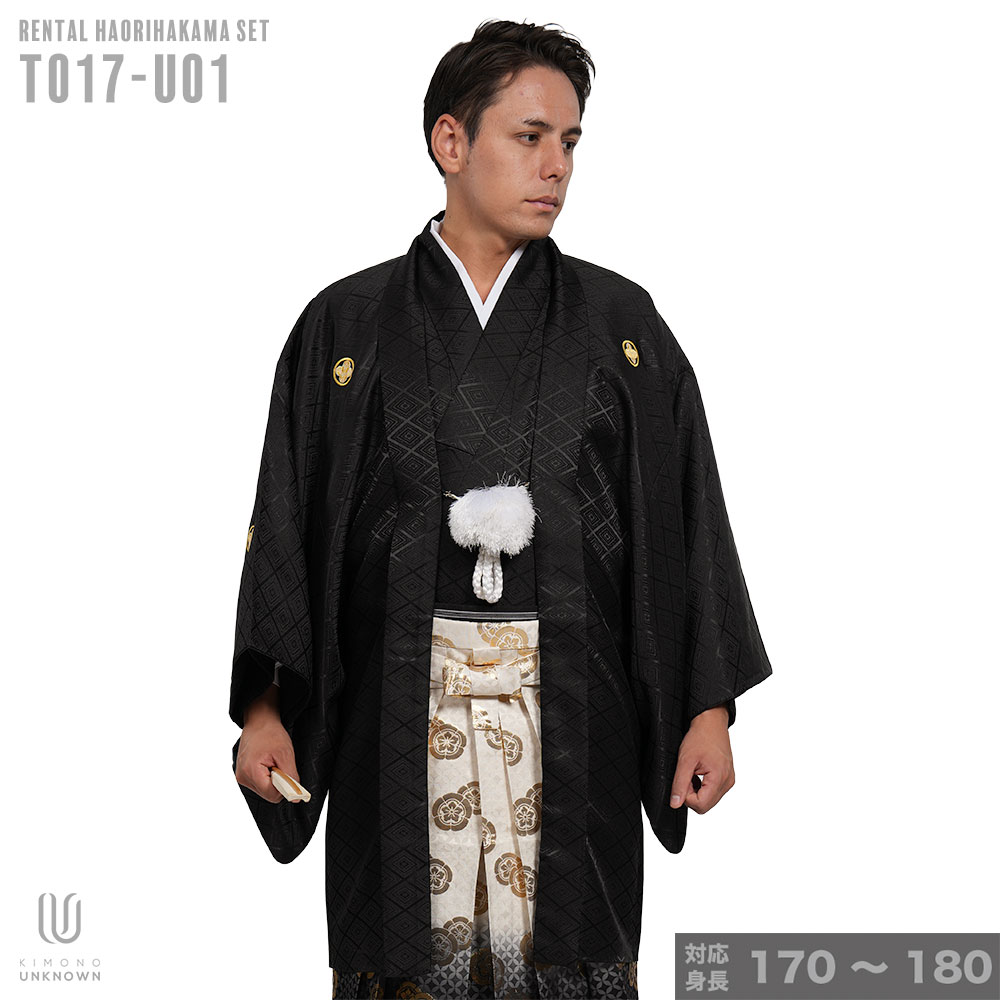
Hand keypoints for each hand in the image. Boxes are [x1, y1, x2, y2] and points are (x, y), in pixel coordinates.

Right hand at [234, 686, 303, 803]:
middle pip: (267, 794)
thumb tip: (295, 796)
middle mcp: (242, 777)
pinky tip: (267, 763)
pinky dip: (267, 776)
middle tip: (279, 764)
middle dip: (278, 782)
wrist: (259, 720)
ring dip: (272, 779)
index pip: (271, 795)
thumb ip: (290, 777)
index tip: (289, 774)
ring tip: (272, 761)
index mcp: (250, 772)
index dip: (284, 787)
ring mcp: (241, 776)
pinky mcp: (243, 774)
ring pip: (264, 790)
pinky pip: (259, 784)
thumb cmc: (271, 733)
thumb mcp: (286, 754)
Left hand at [669, 705, 734, 814]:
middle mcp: (728, 782)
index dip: (686, 796)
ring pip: (709, 799)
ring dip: (697, 790)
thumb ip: (680, 784)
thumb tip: (675, 803)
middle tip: (687, 775)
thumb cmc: (700, 737)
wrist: (711, 722)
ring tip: (693, 772)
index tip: (683, 780)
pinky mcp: (727, 777)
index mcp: (720, 779)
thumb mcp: (685, 760)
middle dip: (691, 794)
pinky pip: (713, 791)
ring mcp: (729, 780)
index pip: (701, 805)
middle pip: (705, 805)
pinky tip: (698, 772)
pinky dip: (703, 786)